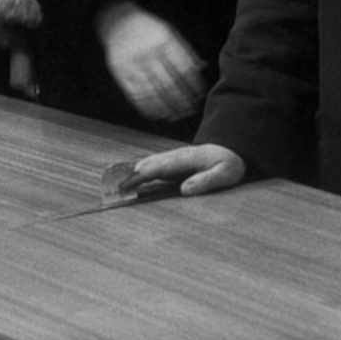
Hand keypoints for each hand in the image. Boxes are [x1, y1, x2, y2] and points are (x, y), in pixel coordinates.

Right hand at [94, 0, 206, 121]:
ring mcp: (132, 63)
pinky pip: (134, 93)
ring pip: (152, 91)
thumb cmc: (148, 29)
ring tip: (175, 116)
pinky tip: (156, 113)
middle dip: (181, 100)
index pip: (182, 68)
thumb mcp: (168, 32)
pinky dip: (146, 106)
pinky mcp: (120, 71)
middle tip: (189, 110)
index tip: (198, 96)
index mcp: (163, 41)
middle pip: (168, 82)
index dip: (192, 84)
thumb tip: (202, 67)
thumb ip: (185, 50)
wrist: (117, 21)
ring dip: (165, 106)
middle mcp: (147, 52)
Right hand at [122, 144, 244, 196]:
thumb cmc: (229, 164)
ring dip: (130, 173)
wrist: (231, 149)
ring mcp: (172, 159)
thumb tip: (184, 190)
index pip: (156, 169)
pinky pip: (152, 168)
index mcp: (183, 160)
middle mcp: (174, 157)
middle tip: (110, 189)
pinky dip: (139, 172)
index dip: (139, 178)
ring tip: (114, 185)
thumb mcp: (224, 174)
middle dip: (128, 176)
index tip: (124, 187)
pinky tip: (130, 178)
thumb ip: (206, 181)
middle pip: (146, 165)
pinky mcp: (173, 164)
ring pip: (147, 165)